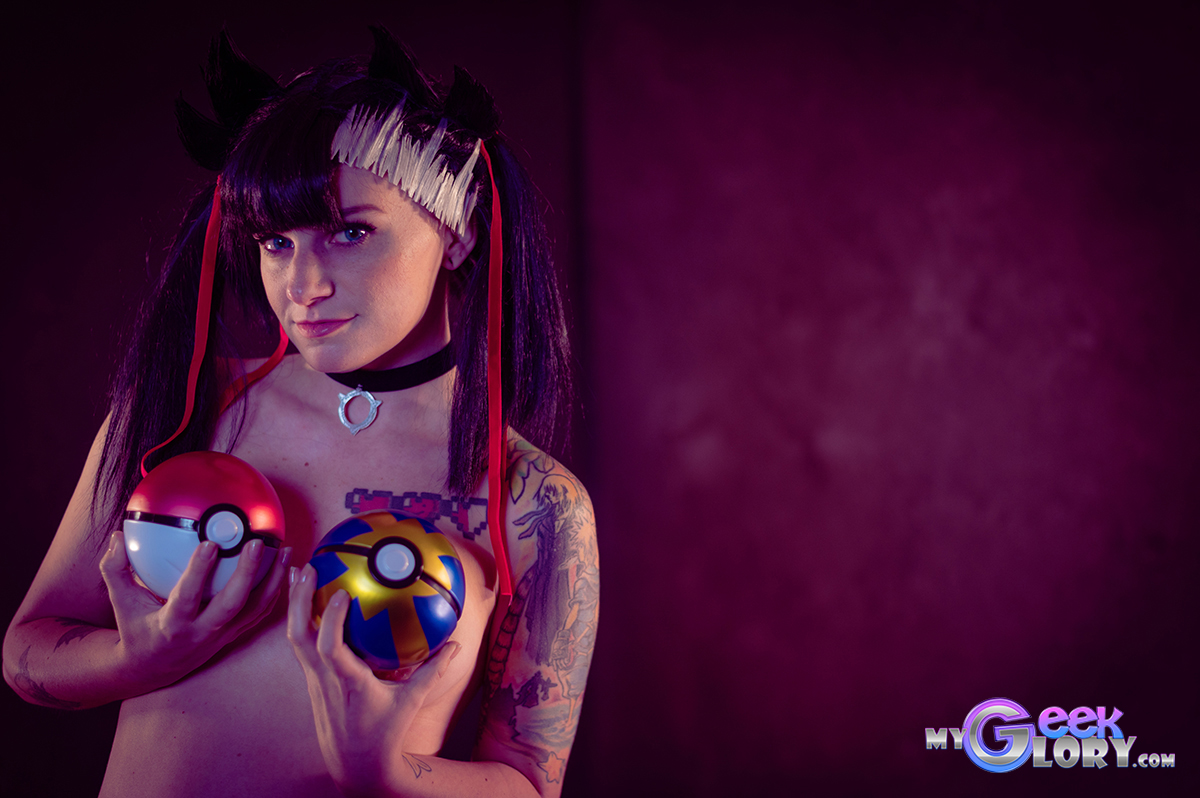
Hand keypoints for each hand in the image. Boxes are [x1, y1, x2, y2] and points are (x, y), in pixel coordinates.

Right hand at [99, 529, 290, 691]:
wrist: (153, 668)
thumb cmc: (137, 629)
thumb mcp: (121, 603)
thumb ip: (115, 570)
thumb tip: (117, 536)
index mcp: (172, 625)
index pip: (187, 598)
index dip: (198, 573)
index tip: (210, 544)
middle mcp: (201, 632)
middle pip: (231, 605)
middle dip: (247, 574)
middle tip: (257, 543)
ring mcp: (222, 635)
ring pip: (255, 610)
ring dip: (273, 580)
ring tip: (285, 551)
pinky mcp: (235, 634)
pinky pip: (261, 613)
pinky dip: (277, 591)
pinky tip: (287, 568)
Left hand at [286, 563, 460, 790]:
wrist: (356, 766)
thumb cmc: (385, 734)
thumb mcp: (411, 704)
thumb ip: (432, 672)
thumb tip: (456, 645)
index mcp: (348, 684)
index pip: (330, 650)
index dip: (330, 621)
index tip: (342, 594)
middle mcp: (325, 681)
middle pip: (299, 637)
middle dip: (299, 601)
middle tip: (308, 567)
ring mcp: (313, 681)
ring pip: (293, 639)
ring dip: (294, 605)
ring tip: (299, 573)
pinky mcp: (311, 681)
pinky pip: (299, 645)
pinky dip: (299, 619)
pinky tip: (303, 600)